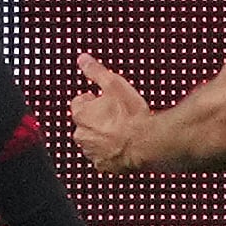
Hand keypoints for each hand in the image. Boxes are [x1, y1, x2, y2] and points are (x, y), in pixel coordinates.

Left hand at [70, 53, 152, 172]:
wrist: (146, 143)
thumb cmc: (132, 115)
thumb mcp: (114, 84)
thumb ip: (96, 71)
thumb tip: (83, 59)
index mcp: (81, 114)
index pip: (79, 103)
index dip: (93, 99)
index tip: (105, 100)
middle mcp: (81, 134)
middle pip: (85, 122)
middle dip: (97, 118)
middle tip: (117, 114)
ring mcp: (91, 151)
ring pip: (93, 140)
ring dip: (103, 135)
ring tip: (122, 129)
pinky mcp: (103, 165)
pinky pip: (102, 157)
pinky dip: (110, 151)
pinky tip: (123, 145)